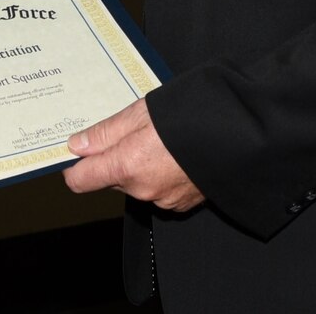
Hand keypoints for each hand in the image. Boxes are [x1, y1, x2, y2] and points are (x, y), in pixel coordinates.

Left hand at [63, 97, 203, 211]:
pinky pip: (157, 189)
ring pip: (134, 183)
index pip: (80, 180)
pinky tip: (173, 152)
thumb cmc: (194, 116)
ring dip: (138, 164)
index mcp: (127, 165)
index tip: (78, 150)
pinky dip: (159, 173)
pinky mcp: (182, 203)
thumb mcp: (142, 112)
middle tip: (130, 130)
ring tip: (158, 138)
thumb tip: (76, 145)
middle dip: (113, 157)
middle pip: (109, 178)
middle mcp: (142, 189)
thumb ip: (106, 132)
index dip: (75, 165)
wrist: (241, 134)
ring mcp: (164, 199)